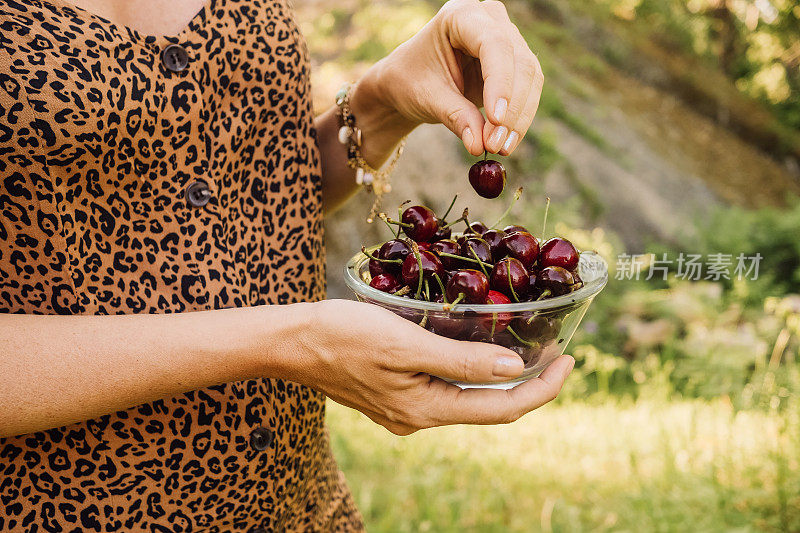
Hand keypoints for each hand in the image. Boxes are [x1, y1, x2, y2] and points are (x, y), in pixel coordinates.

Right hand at [288, 300, 573, 434]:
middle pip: (488, 407)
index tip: (572, 360)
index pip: (503, 408)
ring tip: (526, 348)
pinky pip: (444, 389)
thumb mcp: (406, 342)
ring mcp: (404, 410)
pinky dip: (470, 372)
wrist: (291, 342)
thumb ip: (461, 359)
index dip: (543, 388)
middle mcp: (419, 418)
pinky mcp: (392, 396)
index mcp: (426, 410)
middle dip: (528, 383)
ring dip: (499, 378)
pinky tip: (475, 349)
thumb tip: (515, 369)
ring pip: (466, 398)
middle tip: (557, 352)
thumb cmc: (344, 335)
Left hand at [354, 0, 542, 157]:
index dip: (500, 83)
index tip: (496, 120)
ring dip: (519, 117)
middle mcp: (489, 19)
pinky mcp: (513, 63)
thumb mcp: (427, 98)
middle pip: (519, 61)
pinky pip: (528, 90)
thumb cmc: (410, 81)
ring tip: (501, 147)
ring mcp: (506, 38)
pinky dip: (520, 118)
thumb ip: (455, 117)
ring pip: (530, 77)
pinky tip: (507, 142)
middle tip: (496, 144)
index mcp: (461, 15)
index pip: (494, 44)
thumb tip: (478, 146)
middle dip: (511, 107)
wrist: (408, 82)